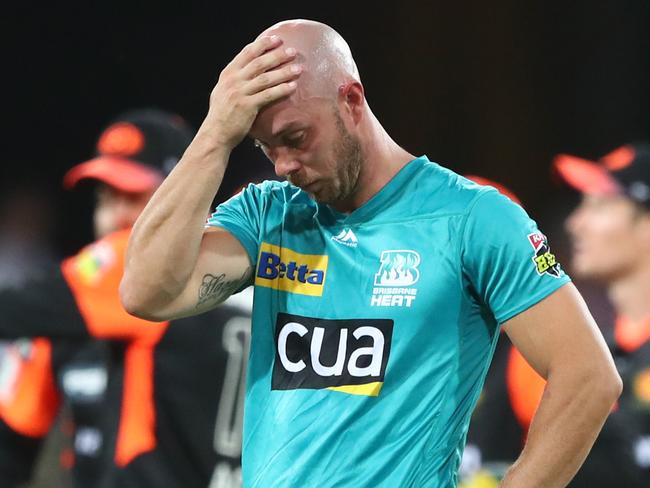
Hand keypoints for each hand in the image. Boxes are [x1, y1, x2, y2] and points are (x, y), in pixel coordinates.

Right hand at [206, 35, 301, 150]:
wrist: (215, 133)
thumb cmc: (221, 115)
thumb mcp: (223, 91)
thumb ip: (235, 80)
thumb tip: (248, 70)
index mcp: (228, 74)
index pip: (246, 53)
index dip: (262, 44)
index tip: (276, 39)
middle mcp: (233, 80)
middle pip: (259, 63)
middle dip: (277, 55)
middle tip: (293, 51)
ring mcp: (240, 93)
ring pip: (266, 78)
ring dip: (284, 72)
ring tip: (298, 68)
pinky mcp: (247, 106)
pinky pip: (268, 95)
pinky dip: (281, 90)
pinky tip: (292, 86)